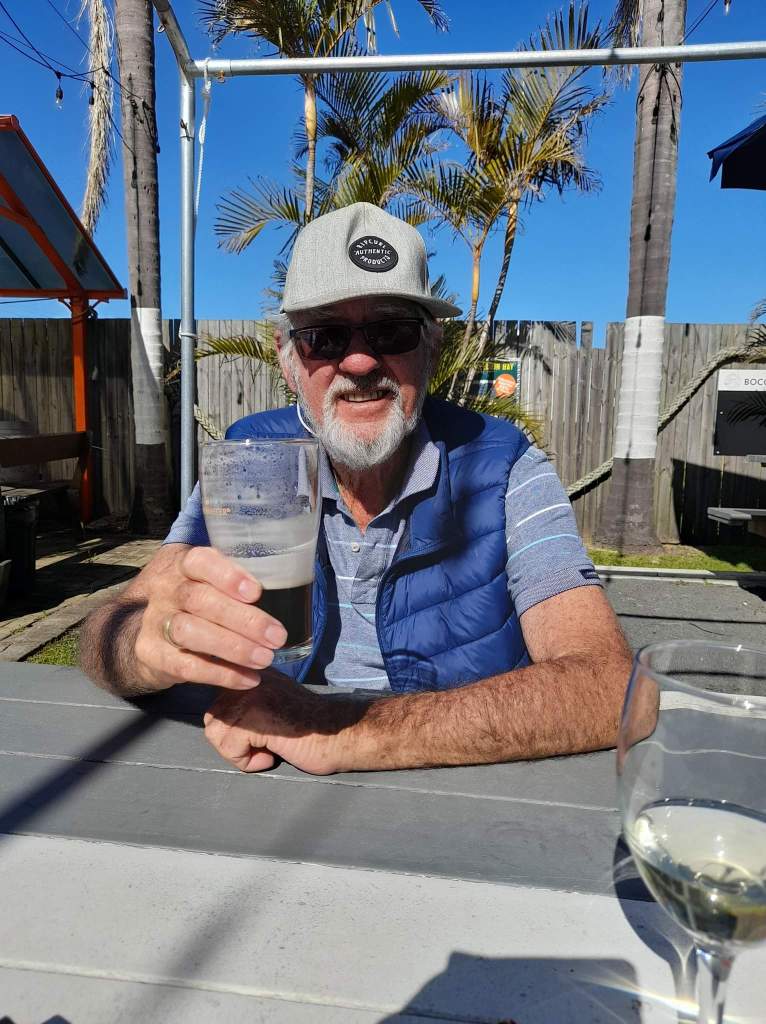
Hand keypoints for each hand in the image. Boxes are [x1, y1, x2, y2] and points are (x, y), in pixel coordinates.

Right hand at [133, 545, 288, 692]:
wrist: (150, 631)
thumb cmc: (198, 602)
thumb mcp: (211, 583)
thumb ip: (237, 584)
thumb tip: (287, 593)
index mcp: (184, 565)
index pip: (200, 561)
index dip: (228, 575)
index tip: (256, 592)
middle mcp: (166, 590)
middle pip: (199, 600)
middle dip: (243, 620)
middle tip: (277, 636)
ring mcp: (155, 622)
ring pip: (189, 632)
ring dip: (233, 647)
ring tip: (265, 659)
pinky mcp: (151, 654)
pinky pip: (187, 666)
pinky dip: (222, 675)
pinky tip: (248, 678)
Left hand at [203, 672, 355, 774]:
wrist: (341, 733)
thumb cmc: (309, 727)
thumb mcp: (272, 704)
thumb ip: (246, 702)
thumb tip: (216, 720)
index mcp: (252, 670)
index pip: (216, 702)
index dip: (228, 728)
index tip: (256, 735)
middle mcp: (249, 676)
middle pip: (212, 719)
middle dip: (231, 742)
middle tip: (262, 746)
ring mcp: (253, 694)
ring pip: (216, 734)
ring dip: (239, 753)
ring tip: (268, 750)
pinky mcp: (258, 716)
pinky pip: (230, 748)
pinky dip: (249, 762)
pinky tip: (273, 755)